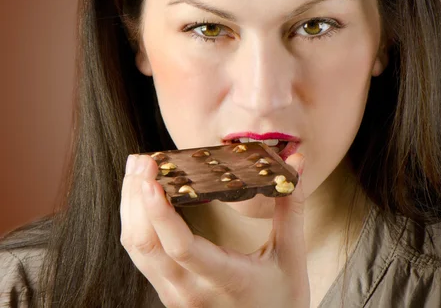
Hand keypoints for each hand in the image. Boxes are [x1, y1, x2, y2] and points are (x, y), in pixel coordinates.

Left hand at [120, 152, 308, 307]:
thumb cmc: (282, 301)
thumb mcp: (291, 255)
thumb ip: (291, 205)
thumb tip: (296, 161)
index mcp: (223, 279)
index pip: (180, 247)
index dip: (160, 213)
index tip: (152, 180)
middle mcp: (190, 291)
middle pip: (146, 244)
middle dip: (136, 198)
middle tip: (142, 160)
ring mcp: (175, 294)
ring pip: (137, 249)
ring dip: (131, 207)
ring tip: (137, 171)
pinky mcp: (169, 292)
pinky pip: (142, 256)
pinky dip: (137, 223)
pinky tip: (142, 199)